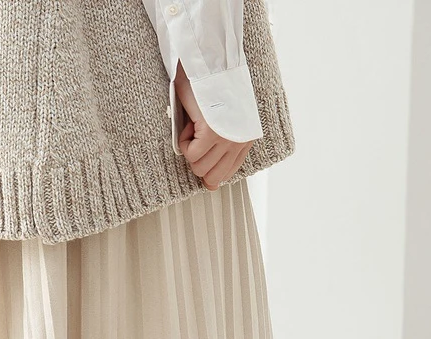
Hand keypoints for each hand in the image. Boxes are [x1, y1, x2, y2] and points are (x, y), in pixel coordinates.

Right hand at [173, 61, 254, 191]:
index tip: (201, 149)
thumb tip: (209, 184)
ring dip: (190, 148)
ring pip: (199, 167)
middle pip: (211, 178)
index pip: (225, 175)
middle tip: (197, 136)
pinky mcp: (213, 133)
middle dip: (198, 161)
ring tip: (196, 125)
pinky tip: (191, 123)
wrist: (209, 62)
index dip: (208, 166)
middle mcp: (240, 142)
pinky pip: (191, 154)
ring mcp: (228, 139)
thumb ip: (218, 150)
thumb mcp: (222, 122)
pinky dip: (185, 141)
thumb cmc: (211, 88)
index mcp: (245, 139)